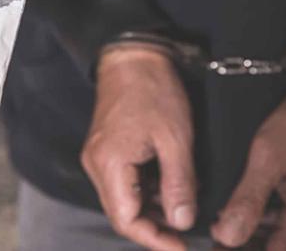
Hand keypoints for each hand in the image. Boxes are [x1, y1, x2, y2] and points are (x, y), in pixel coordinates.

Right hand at [81, 47, 197, 250]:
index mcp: (109, 164)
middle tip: (188, 231)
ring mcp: (99, 157)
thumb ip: (179, 184)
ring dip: (153, 209)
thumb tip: (182, 222)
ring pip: (125, 199)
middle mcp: (96, 165)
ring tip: (185, 208)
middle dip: (155, 227)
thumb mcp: (175, 139)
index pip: (126, 220)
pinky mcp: (107, 149)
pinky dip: (148, 191)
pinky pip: (125, 182)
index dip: (154, 239)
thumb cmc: (153, 90)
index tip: (182, 246)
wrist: (133, 54)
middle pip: (123, 213)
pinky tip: (171, 187)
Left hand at [211, 48, 285, 250]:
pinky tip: (244, 197)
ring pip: (282, 230)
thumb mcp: (268, 156)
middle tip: (212, 228)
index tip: (214, 243)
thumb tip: (226, 238)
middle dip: (246, 242)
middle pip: (278, 246)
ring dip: (254, 227)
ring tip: (220, 215)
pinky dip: (266, 212)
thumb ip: (248, 199)